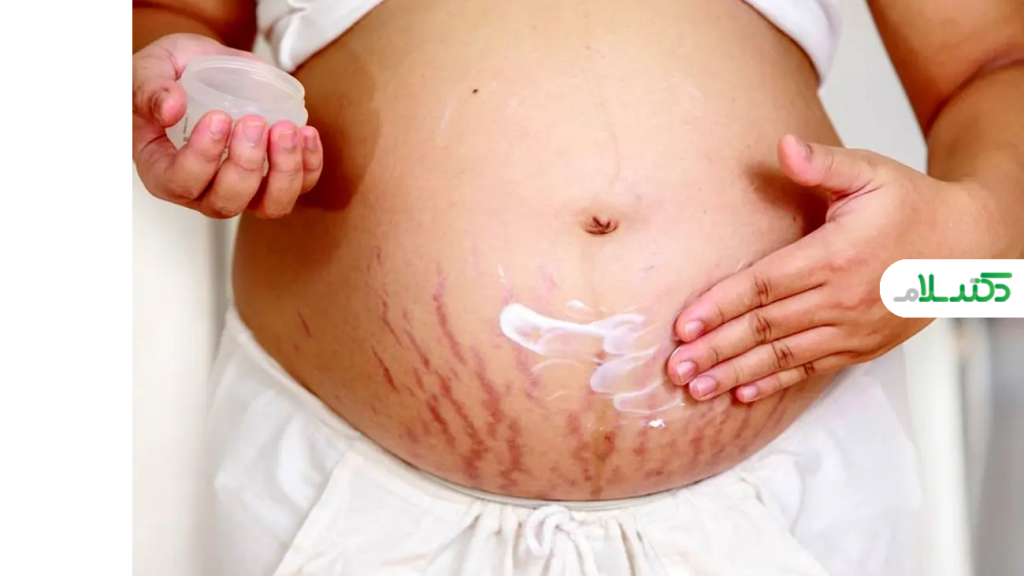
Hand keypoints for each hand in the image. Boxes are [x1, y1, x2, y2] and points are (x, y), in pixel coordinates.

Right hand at [132, 33, 322, 217]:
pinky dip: (309, 165)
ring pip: (270, 205)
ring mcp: (243, 190)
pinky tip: (306, 133)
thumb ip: (150, 89)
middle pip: (228, 201)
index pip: (182, 182)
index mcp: (164, 172)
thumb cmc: (172, 76)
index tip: (219, 117)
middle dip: (246, 165)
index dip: (203, 157)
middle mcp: (203, 191)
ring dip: (284, 171)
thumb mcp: (150, 70)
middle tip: (255, 122)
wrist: (205, 69)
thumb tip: (170, 107)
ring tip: (286, 130)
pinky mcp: (274, 179)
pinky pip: (299, 187)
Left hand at [666, 134, 993, 402]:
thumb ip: (824, 164)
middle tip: (675, 367)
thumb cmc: (911, 205)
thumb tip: (785, 145)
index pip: (764, 285)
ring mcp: (851, 329)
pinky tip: (743, 393)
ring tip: (697, 388)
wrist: (966, 246)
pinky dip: (775, 383)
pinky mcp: (860, 347)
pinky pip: (810, 370)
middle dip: (716, 349)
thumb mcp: (871, 173)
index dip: (720, 306)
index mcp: (834, 256)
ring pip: (783, 356)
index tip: (684, 325)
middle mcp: (840, 298)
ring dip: (736, 373)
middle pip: (766, 328)